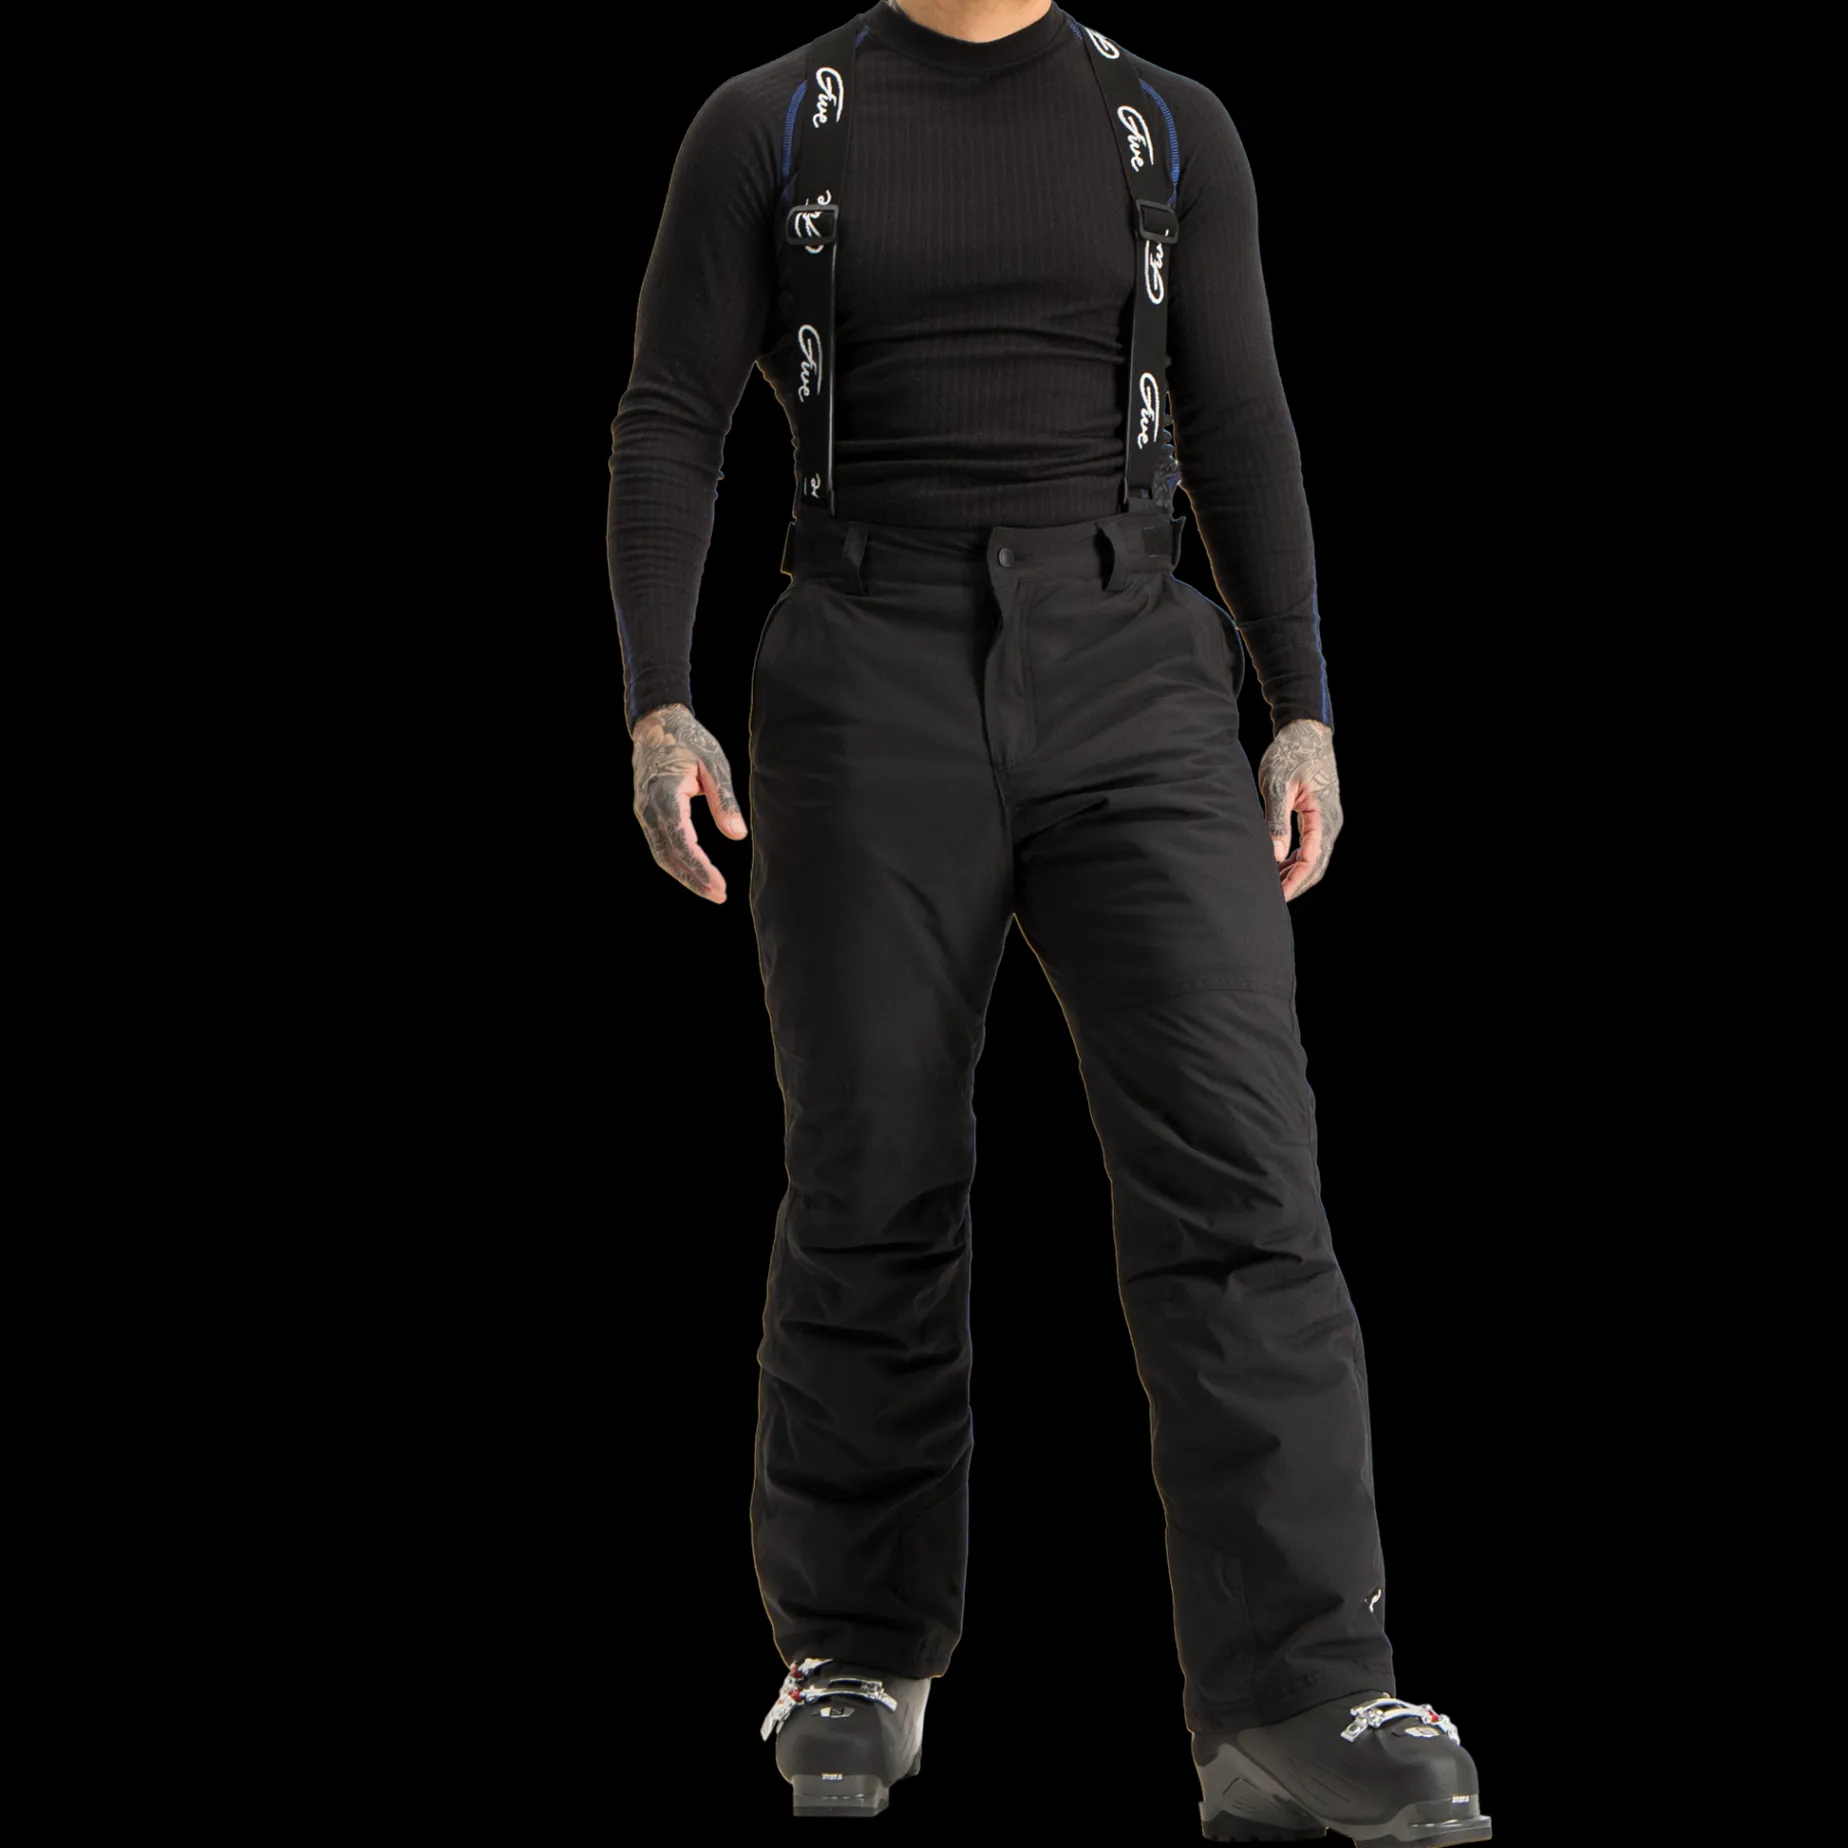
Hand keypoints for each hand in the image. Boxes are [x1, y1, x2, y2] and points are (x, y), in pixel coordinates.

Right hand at [632, 702, 747, 901]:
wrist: (658, 724)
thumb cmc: (690, 741)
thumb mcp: (714, 765)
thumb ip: (725, 801)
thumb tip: (737, 835)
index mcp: (666, 795)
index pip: (683, 842)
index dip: (701, 868)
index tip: (720, 886)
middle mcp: (649, 808)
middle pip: (668, 856)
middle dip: (693, 879)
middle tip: (718, 896)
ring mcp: (643, 811)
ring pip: (661, 854)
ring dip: (684, 875)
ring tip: (710, 890)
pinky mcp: (645, 812)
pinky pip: (659, 844)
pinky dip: (676, 861)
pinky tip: (694, 871)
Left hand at [1257, 718, 1341, 901]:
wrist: (1305, 732)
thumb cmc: (1289, 754)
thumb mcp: (1277, 784)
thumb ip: (1277, 820)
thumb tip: (1275, 854)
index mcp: (1323, 817)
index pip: (1311, 861)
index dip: (1293, 882)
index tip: (1275, 897)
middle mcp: (1331, 822)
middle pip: (1316, 866)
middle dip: (1294, 884)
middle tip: (1269, 898)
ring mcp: (1328, 820)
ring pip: (1314, 858)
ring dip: (1294, 873)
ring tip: (1269, 883)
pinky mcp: (1321, 816)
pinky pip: (1311, 846)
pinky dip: (1295, 859)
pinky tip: (1277, 864)